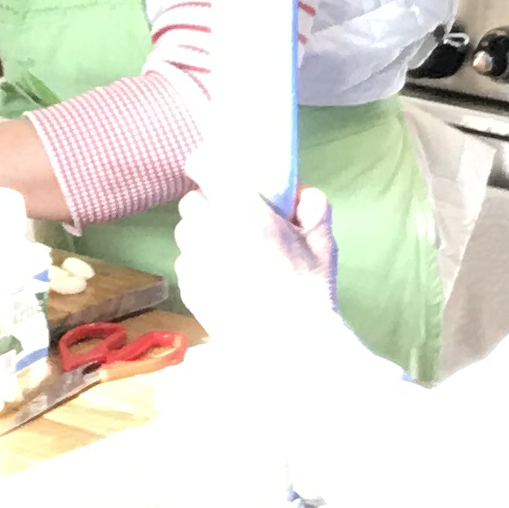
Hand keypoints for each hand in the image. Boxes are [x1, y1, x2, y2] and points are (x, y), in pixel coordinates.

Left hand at [173, 180, 343, 331]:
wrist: (288, 345)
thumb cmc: (308, 291)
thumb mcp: (323, 243)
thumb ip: (313, 207)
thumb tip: (300, 193)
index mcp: (243, 211)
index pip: (205, 166)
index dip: (207, 162)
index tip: (215, 165)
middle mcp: (211, 230)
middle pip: (192, 200)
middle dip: (210, 203)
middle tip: (234, 216)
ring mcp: (195, 260)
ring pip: (186, 231)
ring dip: (202, 232)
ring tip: (230, 250)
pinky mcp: (189, 286)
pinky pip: (187, 262)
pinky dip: (201, 263)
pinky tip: (227, 278)